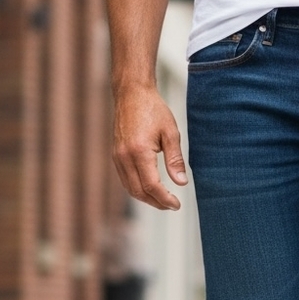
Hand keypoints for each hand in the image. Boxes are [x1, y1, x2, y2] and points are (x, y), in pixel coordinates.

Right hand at [112, 86, 186, 209]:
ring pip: (130, 188)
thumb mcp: (170, 133)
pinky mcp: (116, 155)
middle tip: (172, 205)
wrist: (132, 94)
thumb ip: (175, 160)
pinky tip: (150, 189)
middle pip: (139, 192)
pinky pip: (125, 180)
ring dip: (147, 198)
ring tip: (163, 200)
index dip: (165, 199)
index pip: (151, 186)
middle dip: (156, 203)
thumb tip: (181, 183)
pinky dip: (138, 189)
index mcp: (139, 151)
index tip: (176, 205)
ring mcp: (118, 156)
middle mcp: (124, 157)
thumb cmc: (153, 109)